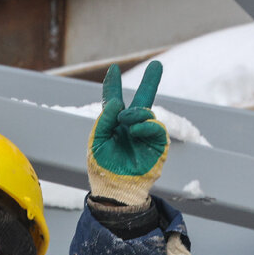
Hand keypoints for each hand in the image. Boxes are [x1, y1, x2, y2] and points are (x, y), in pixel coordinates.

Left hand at [87, 60, 168, 207]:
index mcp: (113, 125)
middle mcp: (130, 127)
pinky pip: (156, 127)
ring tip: (126, 120)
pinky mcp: (157, 144)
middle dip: (150, 82)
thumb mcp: (96, 142)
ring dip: (135, 112)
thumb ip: (103, 121)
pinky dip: (145, 125)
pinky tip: (135, 130)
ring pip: (146, 112)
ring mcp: (144, 135)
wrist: (115, 189)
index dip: (113, 86)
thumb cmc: (102, 169)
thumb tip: (116, 102)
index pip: (114, 101)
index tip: (113, 70)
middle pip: (141, 100)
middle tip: (158, 65)